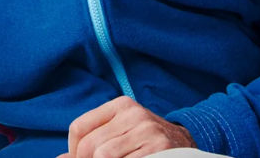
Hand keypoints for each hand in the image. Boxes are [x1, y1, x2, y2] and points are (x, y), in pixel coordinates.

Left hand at [58, 96, 194, 157]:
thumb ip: (93, 140)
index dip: (73, 150)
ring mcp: (147, 132)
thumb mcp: (120, 131)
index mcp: (120, 106)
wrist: (186, 142)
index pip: (79, 127)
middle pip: (90, 145)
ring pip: (104, 156)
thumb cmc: (145, 139)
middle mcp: (134, 115)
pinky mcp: (159, 148)